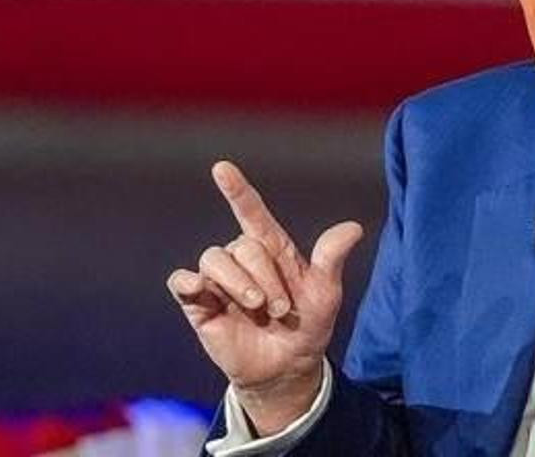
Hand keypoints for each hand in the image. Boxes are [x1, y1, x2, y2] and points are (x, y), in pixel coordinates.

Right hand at [166, 160, 363, 434]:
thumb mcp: (326, 293)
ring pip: (214, 259)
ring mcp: (218, 280)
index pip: (252, 212)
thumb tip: (354, 227)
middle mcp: (243, 259)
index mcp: (272, 249)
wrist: (288, 367)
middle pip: (242, 246)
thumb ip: (331, 259)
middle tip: (282, 309)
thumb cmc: (308, 325)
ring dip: (237, 283)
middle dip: (265, 277)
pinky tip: (198, 287)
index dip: (237, 190)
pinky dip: (188, 281)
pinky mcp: (198, 302)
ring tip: (258, 307)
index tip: (222, 168)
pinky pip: (181, 281)